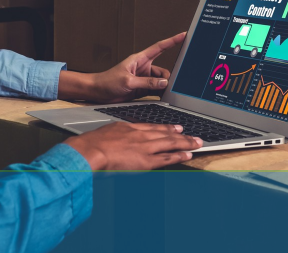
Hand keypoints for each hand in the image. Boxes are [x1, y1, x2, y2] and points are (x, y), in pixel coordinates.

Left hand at [58, 33, 185, 103]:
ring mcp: (144, 78)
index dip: (172, 41)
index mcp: (140, 59)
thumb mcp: (128, 81)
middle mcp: (143, 67)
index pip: (160, 47)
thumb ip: (147, 82)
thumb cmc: (107, 81)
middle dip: (167, 78)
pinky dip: (160, 93)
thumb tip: (164, 82)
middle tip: (168, 86)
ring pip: (161, 81)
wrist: (98, 92)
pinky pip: (156, 89)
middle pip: (163, 70)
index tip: (183, 35)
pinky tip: (162, 97)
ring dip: (163, 87)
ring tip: (162, 93)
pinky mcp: (142, 88)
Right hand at [64, 122, 202, 170]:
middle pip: (165, 134)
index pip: (152, 127)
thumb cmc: (92, 144)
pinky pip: (166, 157)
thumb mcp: (105, 132)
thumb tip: (116, 138)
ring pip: (170, 143)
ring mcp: (144, 147)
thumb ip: (115, 135)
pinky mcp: (145, 160)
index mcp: (130, 128)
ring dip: (185, 143)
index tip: (175, 127)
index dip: (166, 128)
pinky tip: (188, 154)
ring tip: (197, 143)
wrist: (90, 150)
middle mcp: (140, 135)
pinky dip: (178, 155)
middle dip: (181, 135)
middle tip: (193, 135)